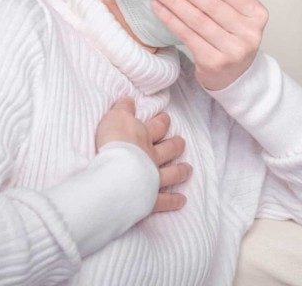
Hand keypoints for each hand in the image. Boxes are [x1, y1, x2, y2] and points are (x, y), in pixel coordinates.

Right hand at [95, 97, 191, 212]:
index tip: (166, 118)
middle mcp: (152, 156)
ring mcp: (153, 178)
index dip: (162, 121)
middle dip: (176, 144)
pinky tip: (182, 201)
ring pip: (172, 174)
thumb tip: (128, 99)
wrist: (115, 173)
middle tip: (181, 142)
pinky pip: (164, 201)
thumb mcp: (114, 118)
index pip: (157, 126)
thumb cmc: (113, 143)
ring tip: (188, 170)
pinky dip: (173, 201)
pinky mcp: (150, 198)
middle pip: (169, 149)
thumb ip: (122, 108)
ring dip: (181, 171)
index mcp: (143, 137)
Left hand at [149, 0, 267, 90]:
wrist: (234, 75)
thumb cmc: (234, 38)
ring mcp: (233, 50)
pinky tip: (159, 8)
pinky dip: (171, 19)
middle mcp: (249, 33)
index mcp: (258, 15)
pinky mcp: (214, 62)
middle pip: (211, 5)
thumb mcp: (245, 14)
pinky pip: (188, 35)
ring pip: (197, 19)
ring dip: (174, 1)